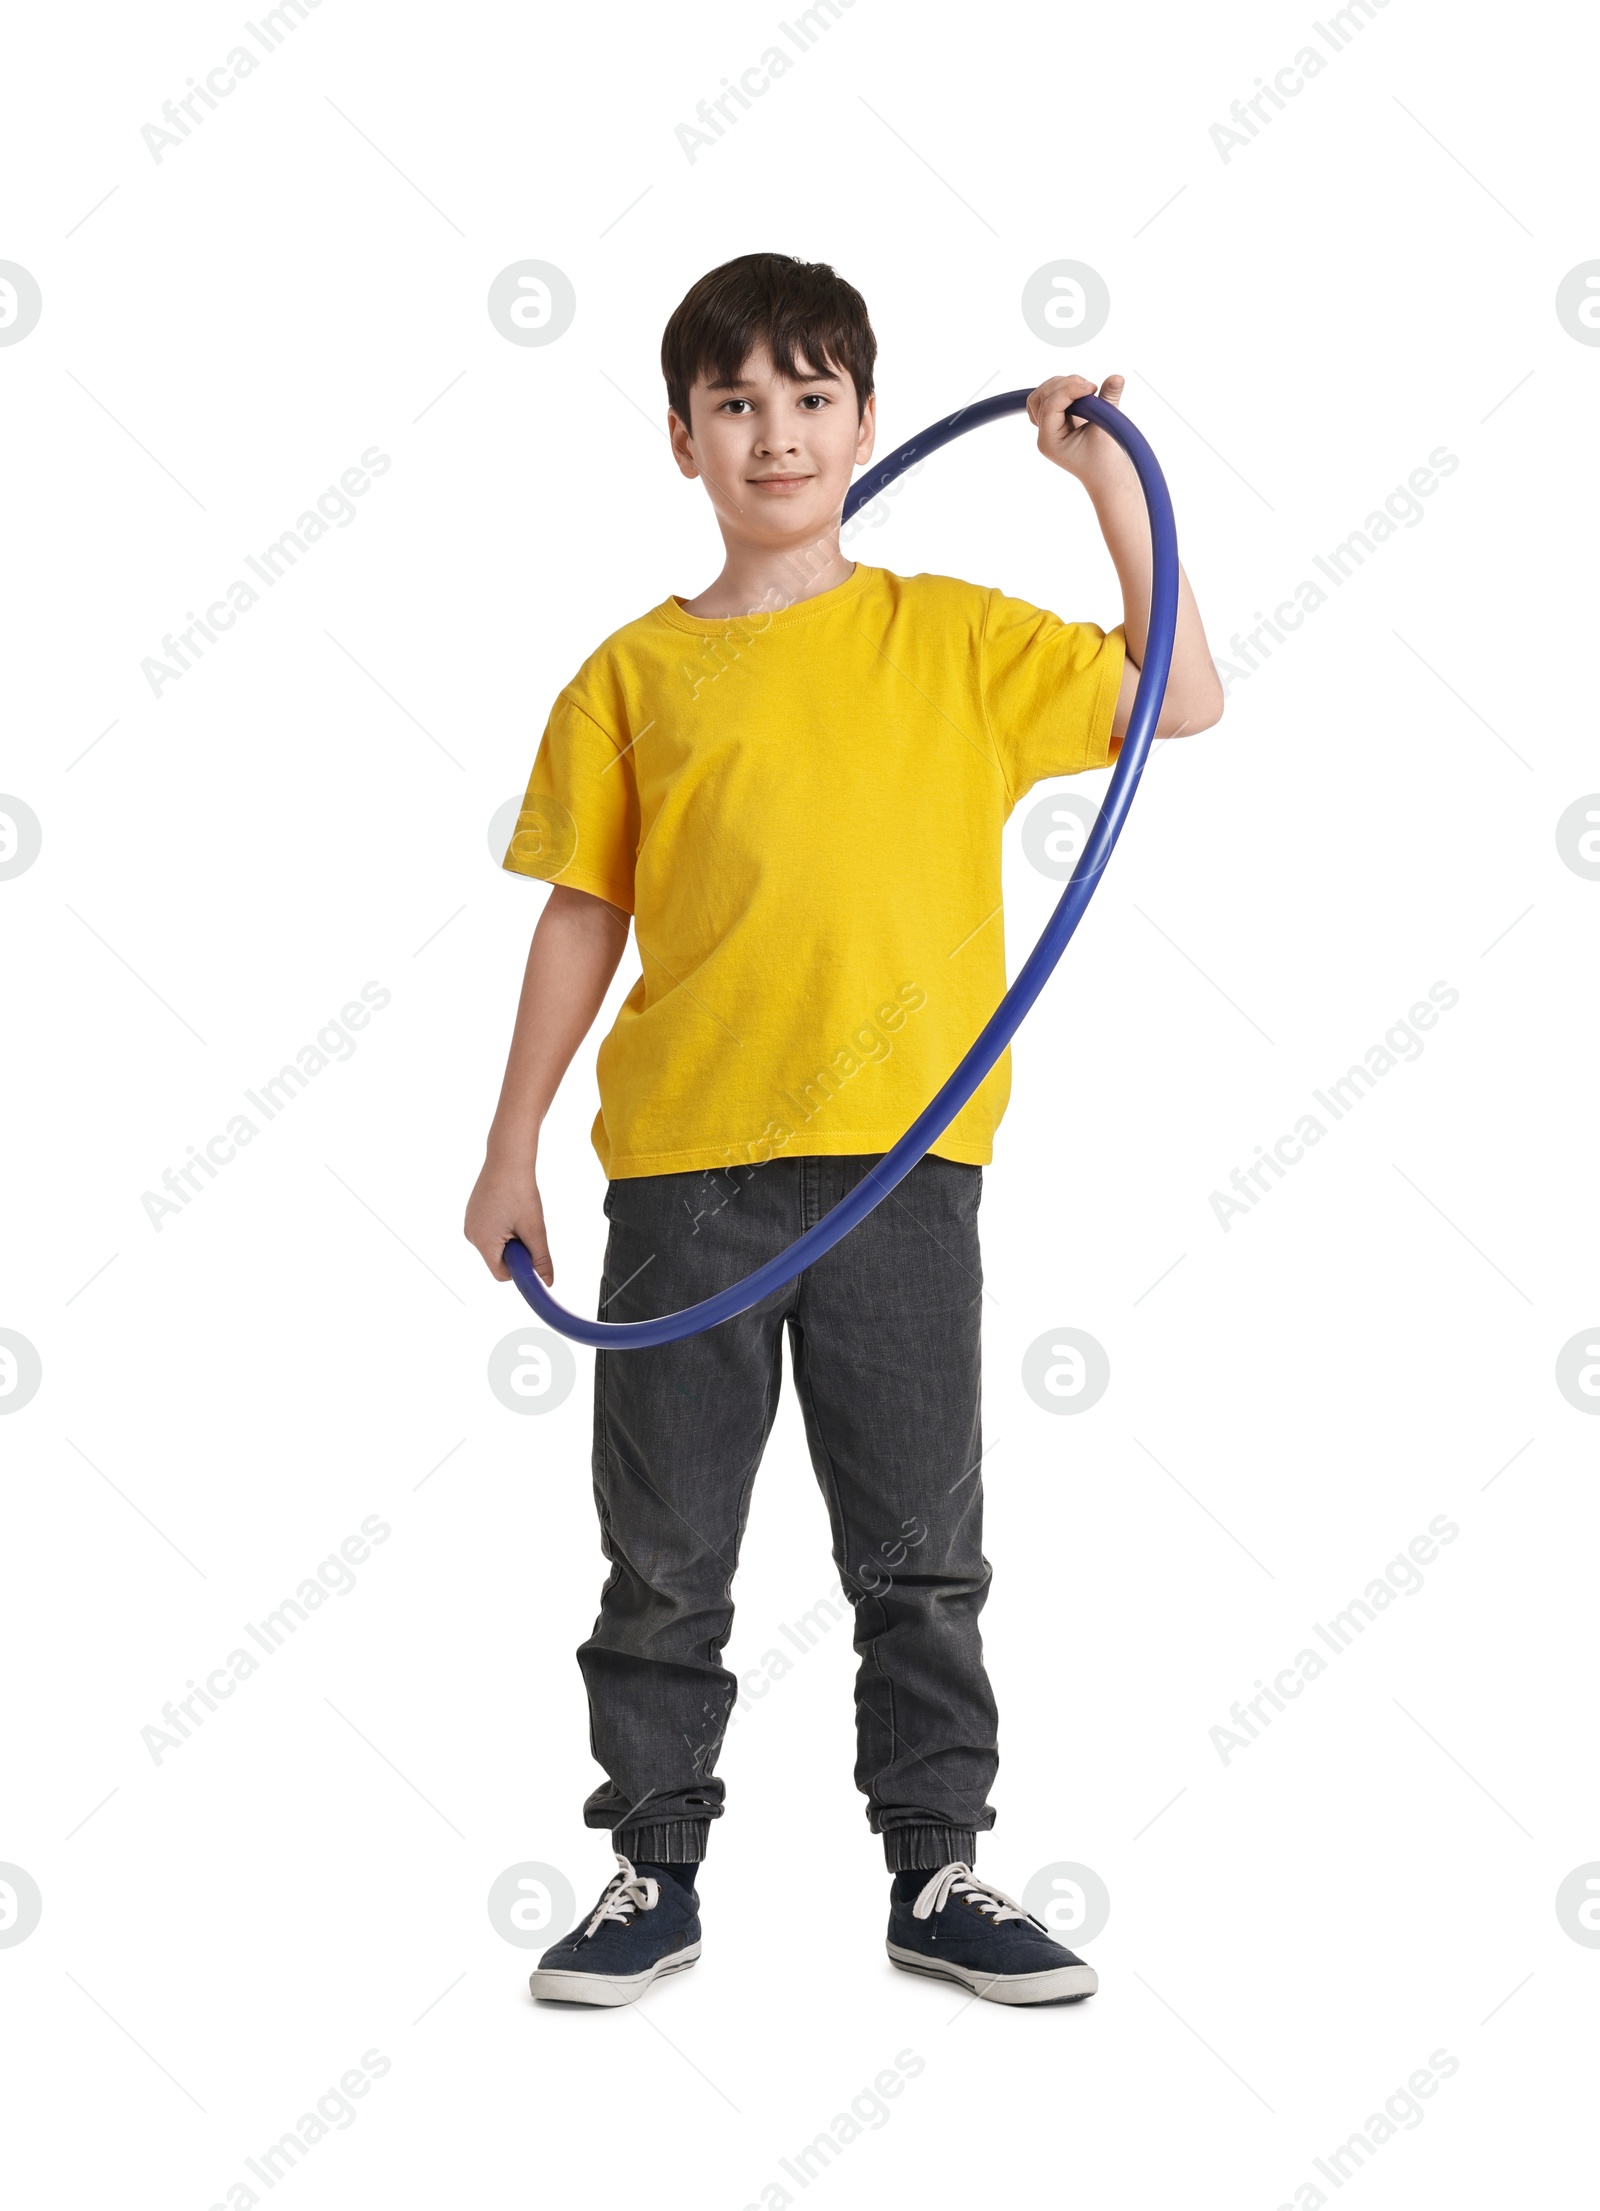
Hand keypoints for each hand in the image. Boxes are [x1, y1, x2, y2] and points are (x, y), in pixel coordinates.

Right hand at [464, 1156, 551, 1284]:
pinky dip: (504, 1226)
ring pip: (496, 1244)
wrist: (507, 1159)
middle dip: (516, 1249)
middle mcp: (471, 1235)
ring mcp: (470, 1223)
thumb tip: (547, 1282)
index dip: (520, 1268)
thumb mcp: (534, 1229)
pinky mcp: (473, 1213)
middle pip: (498, 1259)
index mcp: (482, 1242)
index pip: (501, 1274)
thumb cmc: (520, 1192)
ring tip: (518, 1214)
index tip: (533, 1253)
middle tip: (527, 1227)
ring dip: (511, 1237)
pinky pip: (491, 1230)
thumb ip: (540, 1259)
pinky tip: (510, 1207)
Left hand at [1027, 373, 1135, 498]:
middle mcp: (1045, 434)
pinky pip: (1052, 397)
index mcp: (1049, 441)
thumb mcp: (1107, 429)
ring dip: (1064, 386)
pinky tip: (1083, 396)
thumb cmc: (1105, 460)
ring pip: (1044, 394)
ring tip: (1087, 392)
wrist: (1106, 476)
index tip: (1092, 388)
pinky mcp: (1057, 420)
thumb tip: (1117, 377)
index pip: (1049, 406)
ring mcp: (1048, 427)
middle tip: (1090, 389)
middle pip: (1040, 397)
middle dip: (1063, 386)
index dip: (1069, 390)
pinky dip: (1066, 390)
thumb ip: (1109, 400)